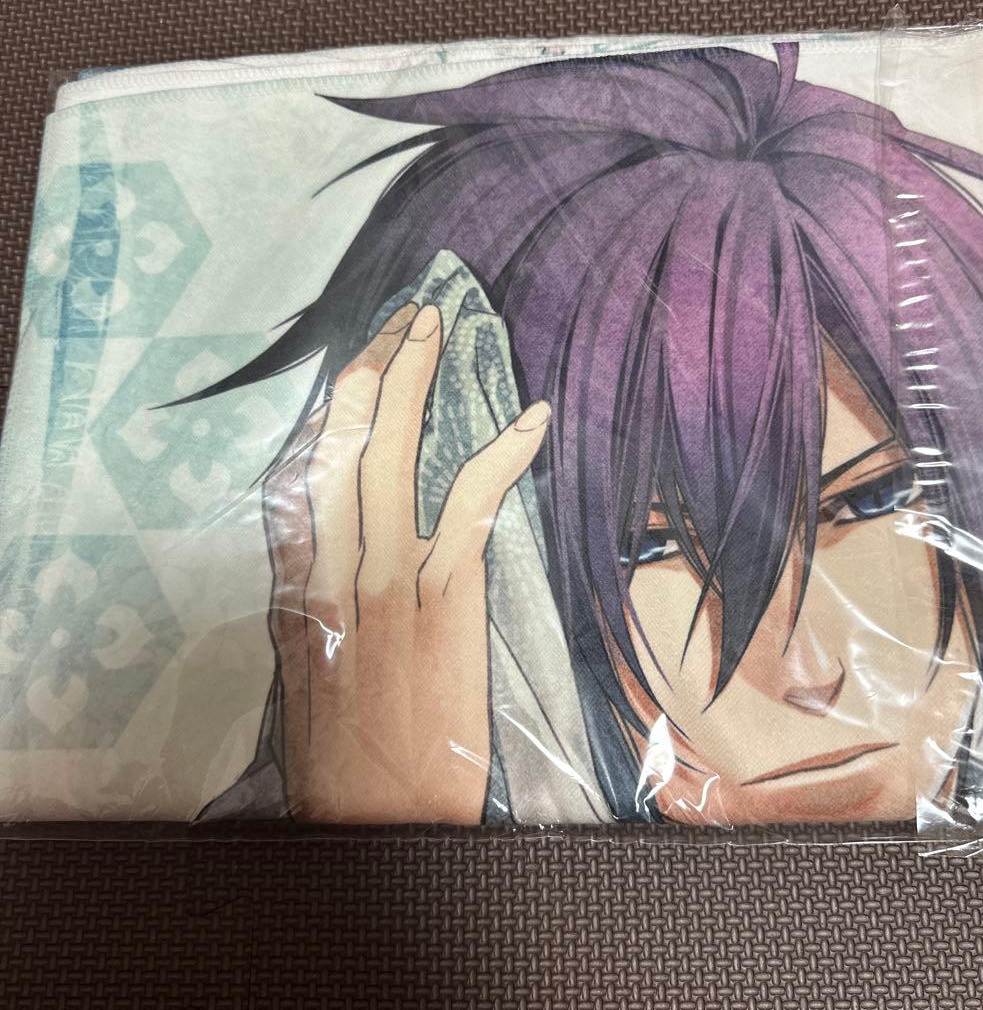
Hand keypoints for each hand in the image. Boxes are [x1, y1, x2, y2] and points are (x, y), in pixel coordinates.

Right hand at [263, 301, 549, 823]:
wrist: (377, 821)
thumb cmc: (344, 755)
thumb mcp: (310, 668)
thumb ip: (317, 600)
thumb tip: (333, 547)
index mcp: (295, 587)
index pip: (301, 472)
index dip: (328, 408)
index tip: (356, 361)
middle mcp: (330, 572)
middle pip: (339, 447)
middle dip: (371, 371)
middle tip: (404, 319)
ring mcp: (387, 583)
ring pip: (390, 461)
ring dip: (415, 386)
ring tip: (436, 329)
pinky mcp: (443, 604)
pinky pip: (469, 511)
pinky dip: (498, 458)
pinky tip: (528, 417)